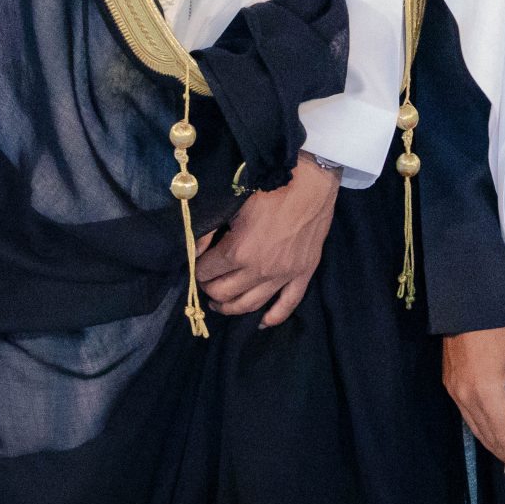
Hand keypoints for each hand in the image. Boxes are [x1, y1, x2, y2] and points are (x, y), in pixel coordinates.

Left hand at [195, 151, 340, 326]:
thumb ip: (209, 229)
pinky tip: (262, 322)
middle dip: (209, 290)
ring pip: (251, 305)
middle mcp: (259, 270)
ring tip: (221, 304)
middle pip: (224, 293)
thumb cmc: (270, 186)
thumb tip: (193, 248)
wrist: (311, 180)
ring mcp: (283, 275)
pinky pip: (287, 304)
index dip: (197, 270)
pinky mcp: (303, 274)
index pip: (206, 272)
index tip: (196, 265)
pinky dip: (273, 317)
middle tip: (207, 282)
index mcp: (238, 251)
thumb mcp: (232, 203)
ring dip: (231, 308)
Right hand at [442, 323, 504, 476]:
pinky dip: (481, 427)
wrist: (465, 298)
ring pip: (474, 427)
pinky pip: (466, 414)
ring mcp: (454, 389)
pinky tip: (491, 427)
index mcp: (485, 393)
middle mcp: (465, 397)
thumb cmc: (498, 323)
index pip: (503, 436)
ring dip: (492, 442)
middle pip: (487, 436)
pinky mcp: (450, 380)